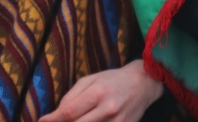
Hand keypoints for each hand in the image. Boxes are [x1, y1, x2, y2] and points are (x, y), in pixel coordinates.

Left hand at [37, 60, 162, 121]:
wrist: (144, 83)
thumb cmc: (113, 80)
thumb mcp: (90, 80)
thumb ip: (71, 97)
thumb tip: (55, 116)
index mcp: (98, 92)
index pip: (68, 113)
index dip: (52, 120)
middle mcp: (108, 108)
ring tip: (73, 121)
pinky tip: (89, 121)